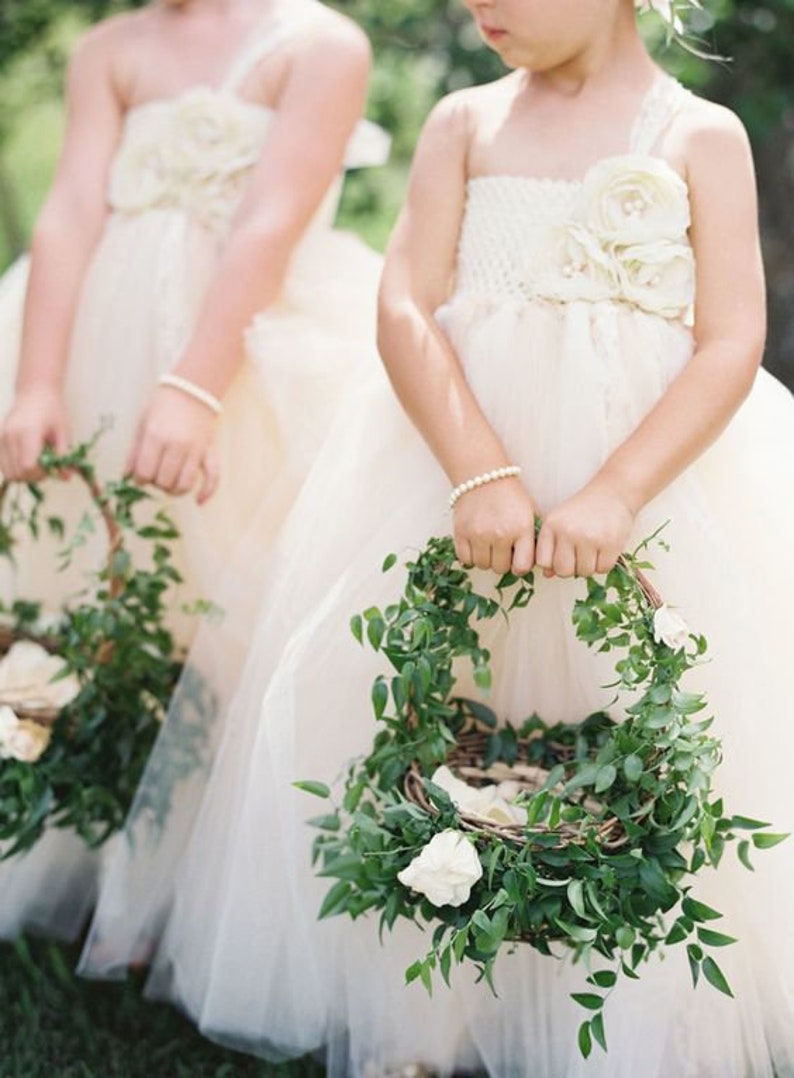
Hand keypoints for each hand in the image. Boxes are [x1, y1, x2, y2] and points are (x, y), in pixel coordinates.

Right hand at [0, 386, 69, 480]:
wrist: (35, 393)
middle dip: (33, 477)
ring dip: (23, 475)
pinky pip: (1, 465)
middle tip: (45, 468)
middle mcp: (10, 436)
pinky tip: (26, 460)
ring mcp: (1, 437)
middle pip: (17, 473)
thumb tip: (66, 478)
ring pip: (7, 472)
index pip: (28, 466)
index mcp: (28, 432)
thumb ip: (64, 456)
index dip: (41, 474)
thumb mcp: (63, 433)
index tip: (51, 469)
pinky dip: (13, 469)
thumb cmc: (53, 411)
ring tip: (36, 464)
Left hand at [127, 386, 219, 503]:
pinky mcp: (210, 451)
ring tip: (170, 484)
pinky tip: (198, 501)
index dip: (140, 479)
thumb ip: (134, 452)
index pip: (144, 472)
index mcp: (155, 436)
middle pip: (164, 481)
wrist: (192, 390)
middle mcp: (176, 445)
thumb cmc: (163, 407)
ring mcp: (196, 449)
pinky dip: (207, 492)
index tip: (141, 475)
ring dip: (175, 490)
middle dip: (156, 483)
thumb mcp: (142, 425)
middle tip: (155, 475)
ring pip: (185, 484)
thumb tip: (126, 476)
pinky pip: (213, 477)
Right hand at [453, 477, 535, 574]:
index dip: (520, 566)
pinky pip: (465, 559)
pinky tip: (475, 545)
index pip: (522, 567)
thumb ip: (533, 538)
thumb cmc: (509, 495)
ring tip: (488, 546)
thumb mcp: (530, 513)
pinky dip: (470, 556)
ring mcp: (479, 534)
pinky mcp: (461, 533)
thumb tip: (534, 562)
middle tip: (501, 550)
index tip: (517, 559)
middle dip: (502, 562)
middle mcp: (500, 534)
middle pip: (500, 568)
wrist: (483, 475)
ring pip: (482, 565)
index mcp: (521, 529)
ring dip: (486, 559)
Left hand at [535, 481, 634, 578]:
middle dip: (571, 569)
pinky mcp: (610, 544)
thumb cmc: (583, 510)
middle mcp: (568, 532)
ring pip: (584, 572)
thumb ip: (550, 546)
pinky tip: (604, 549)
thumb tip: (547, 574)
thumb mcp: (560, 521)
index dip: (552, 564)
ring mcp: (589, 538)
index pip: (543, 561)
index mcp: (551, 525)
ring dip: (589, 566)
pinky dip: (604, 564)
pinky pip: (603, 569)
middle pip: (563, 571)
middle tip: (578, 557)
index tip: (561, 556)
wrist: (614, 493)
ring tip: (592, 550)